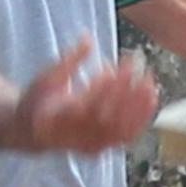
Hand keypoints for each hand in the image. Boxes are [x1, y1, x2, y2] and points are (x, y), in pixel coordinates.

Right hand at [8, 38, 159, 154]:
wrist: (34, 132)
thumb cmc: (39, 102)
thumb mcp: (47, 77)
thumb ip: (70, 60)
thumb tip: (88, 38)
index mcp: (56, 119)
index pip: (85, 106)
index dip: (103, 87)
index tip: (114, 66)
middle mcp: (73, 136)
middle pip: (106, 117)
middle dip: (124, 90)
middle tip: (136, 67)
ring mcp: (90, 145)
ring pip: (120, 128)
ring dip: (137, 104)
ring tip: (148, 81)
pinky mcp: (103, 148)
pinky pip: (127, 136)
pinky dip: (142, 117)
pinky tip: (151, 98)